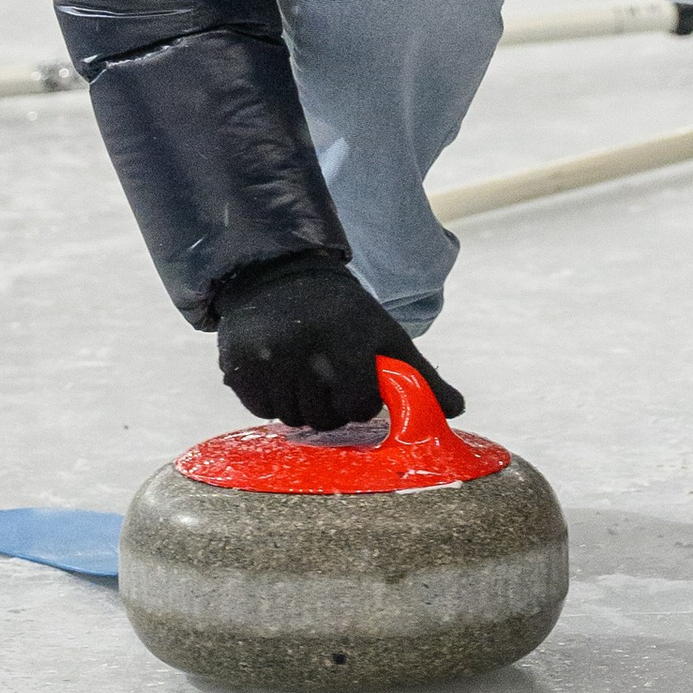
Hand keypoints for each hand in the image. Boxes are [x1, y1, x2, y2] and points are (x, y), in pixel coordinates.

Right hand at [213, 256, 462, 430]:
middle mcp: (305, 351)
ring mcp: (267, 360)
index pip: (360, 405)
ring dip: (301, 403)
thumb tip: (456, 411)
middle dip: (331, 404)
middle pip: (325, 418)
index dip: (361, 398)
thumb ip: (420, 376)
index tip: (355, 377)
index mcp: (347, 340)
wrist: (277, 273)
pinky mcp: (237, 367)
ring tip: (303, 368)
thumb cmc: (341, 310)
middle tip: (328, 373)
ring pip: (292, 419)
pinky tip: (278, 370)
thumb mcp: (384, 334)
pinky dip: (272, 398)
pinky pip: (262, 410)